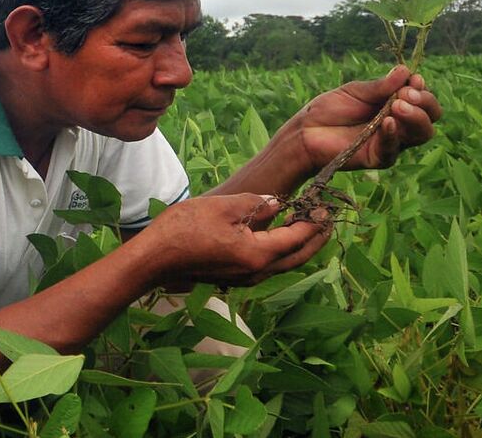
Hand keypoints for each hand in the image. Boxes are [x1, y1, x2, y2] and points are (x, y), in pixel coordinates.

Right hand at [143, 194, 332, 288]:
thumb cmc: (184, 229)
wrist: (154, 259)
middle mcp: (257, 272)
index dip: (313, 221)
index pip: (297, 237)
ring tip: (310, 228)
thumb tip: (277, 204)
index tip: (324, 206)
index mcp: (258, 254)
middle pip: (298, 257)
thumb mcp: (223, 207)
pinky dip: (282, 252)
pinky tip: (279, 239)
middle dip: (316, 238)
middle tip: (327, 220)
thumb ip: (256, 204)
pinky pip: (269, 266)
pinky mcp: (234, 278)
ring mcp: (245, 278)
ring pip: (285, 265)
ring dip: (300, 247)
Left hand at [290, 65, 441, 171]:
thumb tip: (406, 71)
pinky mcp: (379, 157)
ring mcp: (391, 142)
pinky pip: (394, 149)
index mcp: (396, 105)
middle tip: (406, 94)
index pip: (423, 100)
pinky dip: (393, 134)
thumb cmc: (330, 109)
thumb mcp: (356, 91)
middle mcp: (400, 125)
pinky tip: (388, 122)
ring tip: (397, 105)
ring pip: (421, 134)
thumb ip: (381, 86)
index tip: (414, 79)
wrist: (305, 131)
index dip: (422, 90)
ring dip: (414, 117)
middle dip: (424, 103)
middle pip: (430, 117)